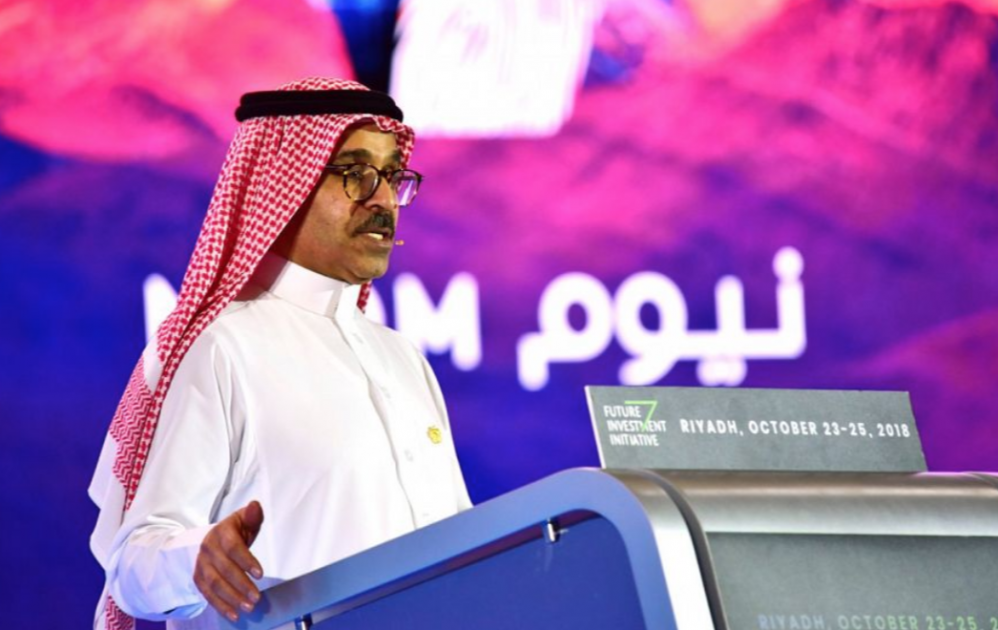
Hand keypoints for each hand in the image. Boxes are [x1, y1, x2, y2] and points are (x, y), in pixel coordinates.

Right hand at [194, 500, 264, 622]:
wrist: (216, 538)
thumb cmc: (236, 530)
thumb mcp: (246, 520)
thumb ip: (253, 516)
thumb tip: (255, 506)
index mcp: (221, 532)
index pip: (233, 547)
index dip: (246, 561)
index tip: (260, 574)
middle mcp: (207, 548)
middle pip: (224, 569)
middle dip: (241, 585)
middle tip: (257, 598)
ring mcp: (201, 564)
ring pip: (214, 584)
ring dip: (231, 598)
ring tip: (248, 608)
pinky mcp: (198, 578)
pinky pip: (207, 594)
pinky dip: (220, 606)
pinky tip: (233, 615)